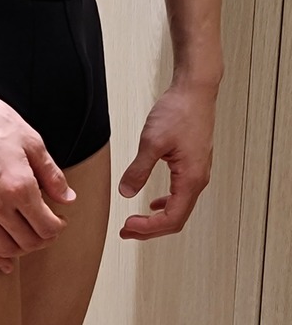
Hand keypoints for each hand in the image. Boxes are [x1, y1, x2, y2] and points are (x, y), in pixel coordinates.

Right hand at [0, 85, 76, 273]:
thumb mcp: (30, 140)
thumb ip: (51, 174)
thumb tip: (67, 198)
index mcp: (19, 186)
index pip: (48, 226)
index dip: (59, 226)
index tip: (60, 218)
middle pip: (29, 242)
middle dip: (44, 239)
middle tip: (47, 226)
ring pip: (5, 249)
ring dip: (22, 249)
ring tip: (28, 235)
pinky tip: (4, 261)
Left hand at [118, 81, 217, 239]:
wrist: (194, 92)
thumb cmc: (179, 112)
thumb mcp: (152, 142)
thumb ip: (138, 170)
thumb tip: (126, 192)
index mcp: (191, 179)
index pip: (172, 219)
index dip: (149, 229)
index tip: (128, 228)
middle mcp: (198, 180)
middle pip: (176, 218)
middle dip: (150, 229)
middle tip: (126, 232)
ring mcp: (196, 172)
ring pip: (178, 207)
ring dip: (156, 219)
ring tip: (135, 222)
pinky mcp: (192, 164)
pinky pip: (180, 193)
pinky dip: (165, 203)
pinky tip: (153, 203)